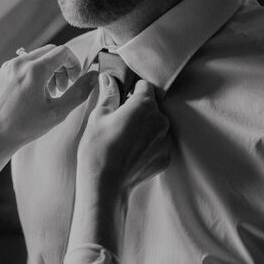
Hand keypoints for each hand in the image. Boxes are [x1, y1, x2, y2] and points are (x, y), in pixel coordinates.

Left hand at [0, 44, 97, 155]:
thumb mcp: (58, 112)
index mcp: (34, 70)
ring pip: (37, 56)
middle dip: (62, 67)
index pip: (63, 52)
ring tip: (50, 92)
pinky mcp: (2, 72)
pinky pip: (24, 63)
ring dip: (49, 69)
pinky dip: (35, 72)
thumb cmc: (26, 127)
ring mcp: (8, 66)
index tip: (75, 80)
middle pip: (50, 51)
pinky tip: (35, 93)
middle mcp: (19, 63)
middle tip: (63, 88)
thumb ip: (79, 92)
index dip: (74, 64)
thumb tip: (95, 76)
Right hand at [77, 74, 170, 194]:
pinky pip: (158, 145)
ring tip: (125, 140)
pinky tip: (131, 154)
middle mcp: (160, 120)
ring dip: (145, 128)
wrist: (104, 185)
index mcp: (144, 105)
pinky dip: (148, 146)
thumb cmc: (98, 149)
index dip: (132, 91)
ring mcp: (165, 141)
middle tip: (119, 123)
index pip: (145, 86)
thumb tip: (108, 78)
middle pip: (152, 107)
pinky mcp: (165, 158)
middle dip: (139, 110)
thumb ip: (109, 95)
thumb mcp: (98, 117)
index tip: (122, 100)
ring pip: (156, 126)